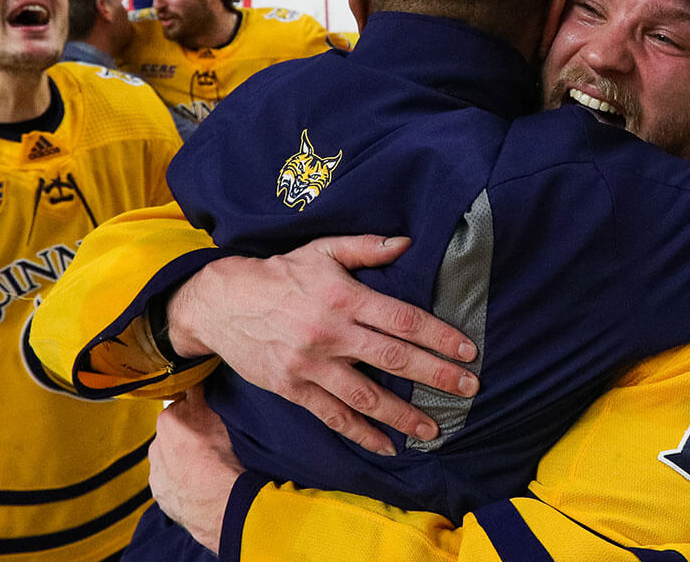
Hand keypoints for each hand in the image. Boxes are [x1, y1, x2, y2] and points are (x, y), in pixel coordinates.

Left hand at [149, 387, 243, 552]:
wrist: (222, 503)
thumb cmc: (223, 457)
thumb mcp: (217, 413)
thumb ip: (201, 394)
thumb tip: (197, 379)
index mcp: (168, 420)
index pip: (182, 406)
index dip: (197, 411)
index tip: (209, 417)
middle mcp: (156, 446)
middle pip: (173, 434)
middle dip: (187, 436)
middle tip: (211, 444)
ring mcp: (156, 473)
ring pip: (170, 460)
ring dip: (183, 461)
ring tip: (207, 469)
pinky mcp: (160, 495)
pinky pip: (169, 483)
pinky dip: (180, 482)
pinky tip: (198, 485)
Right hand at [167, 235, 479, 455]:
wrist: (221, 303)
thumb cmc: (279, 274)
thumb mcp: (320, 250)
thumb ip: (365, 248)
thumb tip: (407, 243)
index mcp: (343, 297)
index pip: (402, 319)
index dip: (438, 335)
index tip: (467, 350)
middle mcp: (330, 333)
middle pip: (393, 358)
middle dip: (435, 375)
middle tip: (468, 388)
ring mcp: (311, 364)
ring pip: (366, 396)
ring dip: (403, 414)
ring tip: (433, 429)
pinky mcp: (293, 388)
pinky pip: (333, 416)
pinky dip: (361, 434)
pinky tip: (387, 446)